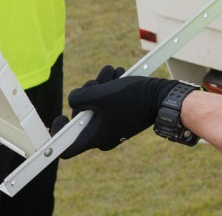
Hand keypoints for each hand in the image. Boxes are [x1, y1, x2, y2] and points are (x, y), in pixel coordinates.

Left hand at [52, 65, 183, 159]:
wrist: (162, 97)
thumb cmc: (132, 97)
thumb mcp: (99, 94)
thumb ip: (78, 97)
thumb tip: (73, 100)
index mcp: (96, 138)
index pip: (68, 148)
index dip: (59, 133)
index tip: (60, 117)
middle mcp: (103, 136)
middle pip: (82, 116)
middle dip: (87, 95)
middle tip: (97, 82)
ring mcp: (113, 126)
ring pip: (96, 106)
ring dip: (101, 86)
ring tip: (113, 74)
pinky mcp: (121, 116)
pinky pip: (108, 104)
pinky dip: (111, 89)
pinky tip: (119, 77)